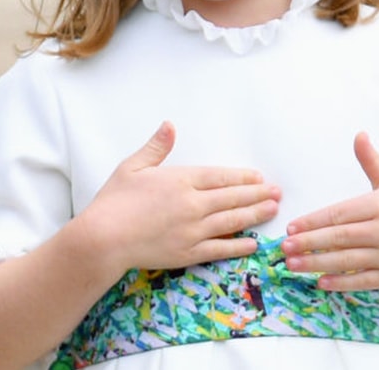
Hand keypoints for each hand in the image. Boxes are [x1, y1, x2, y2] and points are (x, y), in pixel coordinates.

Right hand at [77, 122, 280, 275]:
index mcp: (181, 180)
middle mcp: (192, 204)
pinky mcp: (187, 253)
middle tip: (277, 192)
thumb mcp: (132, 167)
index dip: (243, 177)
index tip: (259, 177)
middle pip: (232, 197)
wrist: (101, 240)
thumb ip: (156, 147)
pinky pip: (219, 249)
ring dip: (255, 215)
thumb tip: (170, 125)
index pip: (221, 177)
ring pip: (232, 221)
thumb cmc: (113, 202)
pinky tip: (252, 243)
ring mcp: (192, 230)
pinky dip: (238, 246)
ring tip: (273, 210)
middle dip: (258, 194)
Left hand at [282, 132, 378, 290]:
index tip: (292, 227)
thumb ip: (371, 161)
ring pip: (348, 261)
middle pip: (341, 237)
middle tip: (284, 248)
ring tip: (292, 265)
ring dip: (318, 263)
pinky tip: (321, 281)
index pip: (341, 214)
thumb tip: (359, 134)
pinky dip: (341, 282)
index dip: (314, 221)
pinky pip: (363, 280)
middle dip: (310, 243)